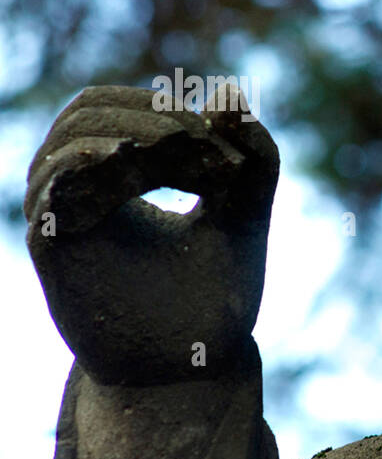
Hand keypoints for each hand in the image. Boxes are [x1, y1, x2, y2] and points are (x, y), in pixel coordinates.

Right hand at [24, 84, 278, 383]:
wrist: (194, 367)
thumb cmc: (215, 293)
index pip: (124, 109)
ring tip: (179, 146)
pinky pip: (49, 192)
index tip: (227, 147)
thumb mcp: (248, 212)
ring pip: (68, 142)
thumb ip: (255, 156)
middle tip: (203, 140)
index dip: (174, 110)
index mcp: (122, 175)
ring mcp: (64, 217)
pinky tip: (125, 159)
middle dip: (150, 115)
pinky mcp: (57, 251)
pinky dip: (84, 164)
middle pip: (89, 111)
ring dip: (127, 132)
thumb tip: (230, 91)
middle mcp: (84, 190)